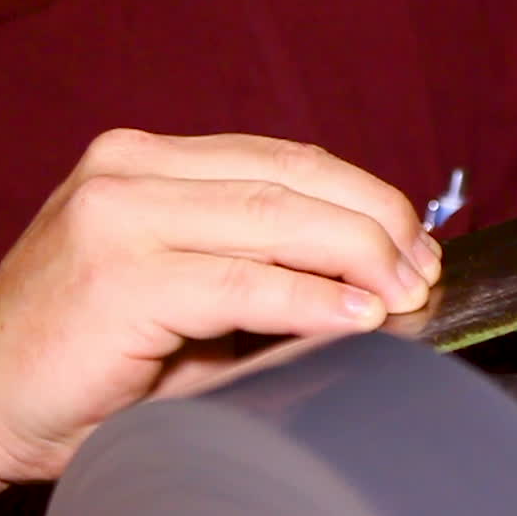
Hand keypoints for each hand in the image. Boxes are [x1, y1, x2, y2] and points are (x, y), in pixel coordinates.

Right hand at [0, 129, 439, 487]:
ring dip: (360, 256)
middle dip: (377, 223)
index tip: (416, 240)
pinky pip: (243, 281)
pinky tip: (359, 316)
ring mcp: (120, 214)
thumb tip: (373, 277)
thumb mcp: (187, 291)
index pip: (288, 160)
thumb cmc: (92, 355)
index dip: (366, 196)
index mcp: (153, 161)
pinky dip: (313, 299)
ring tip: (405, 293)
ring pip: (277, 216)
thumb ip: (262, 264)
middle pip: (294, 177)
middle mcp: (133, 170)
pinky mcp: (118, 276)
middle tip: (423, 271)